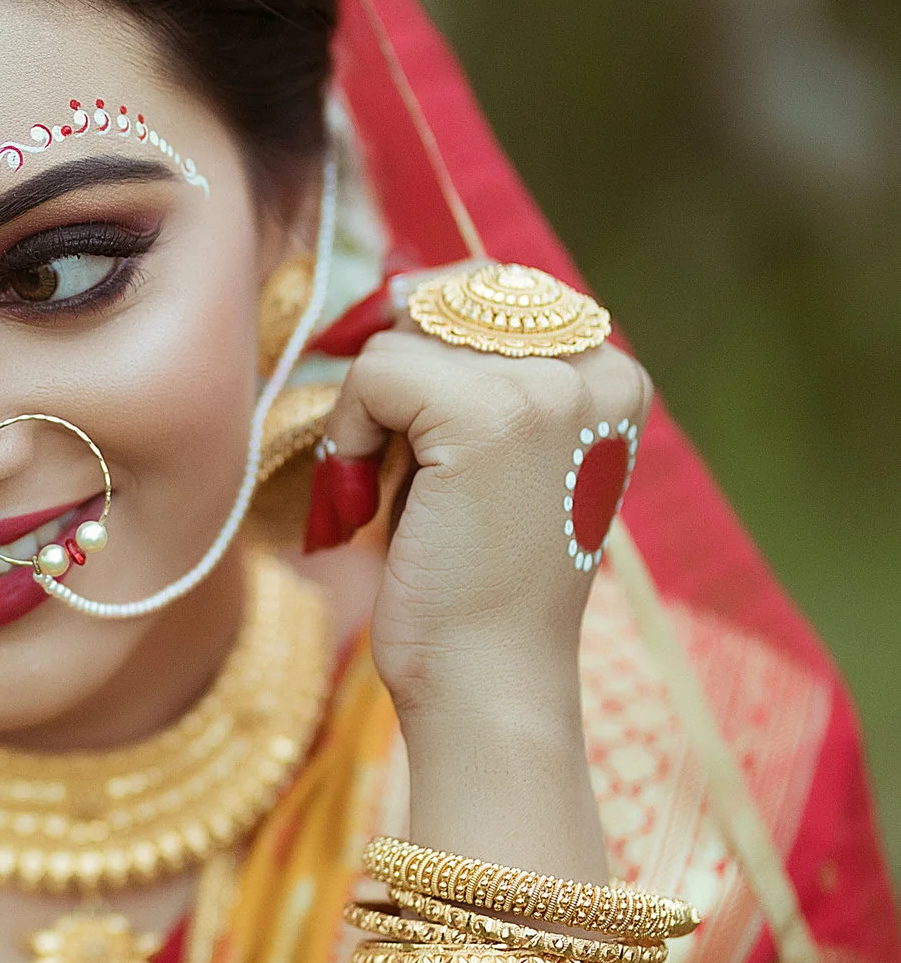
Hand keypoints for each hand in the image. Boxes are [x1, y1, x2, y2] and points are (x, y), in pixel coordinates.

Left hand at [316, 265, 650, 723]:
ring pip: (404, 336)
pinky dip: (350, 432)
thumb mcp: (481, 452)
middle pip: (445, 300)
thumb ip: (464, 369)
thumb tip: (392, 284)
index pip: (495, 286)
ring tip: (392, 493)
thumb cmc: (469, 576)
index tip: (397, 406)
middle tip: (390, 462)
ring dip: (370, 413)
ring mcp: (550, 386)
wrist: (487, 678)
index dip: (421, 330)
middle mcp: (598, 367)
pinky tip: (369, 500)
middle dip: (394, 373)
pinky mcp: (493, 412)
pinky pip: (376, 372)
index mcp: (612, 373)